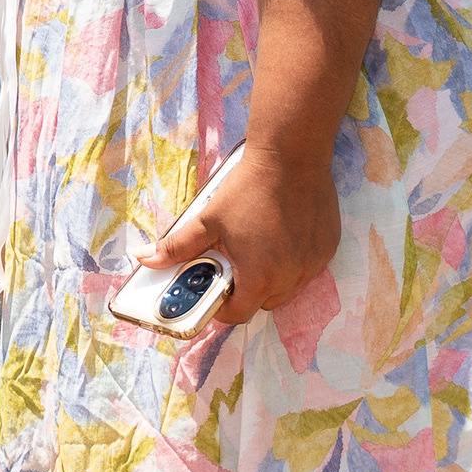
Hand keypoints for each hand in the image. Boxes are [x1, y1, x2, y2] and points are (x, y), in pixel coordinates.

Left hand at [140, 142, 340, 325]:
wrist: (292, 156)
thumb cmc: (249, 188)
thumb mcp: (207, 220)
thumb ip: (176, 247)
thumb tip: (144, 259)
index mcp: (259, 277)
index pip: (237, 315)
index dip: (221, 309)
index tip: (213, 294)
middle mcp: (290, 277)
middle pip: (263, 303)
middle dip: (246, 292)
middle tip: (234, 266)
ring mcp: (312, 264)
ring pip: (288, 288)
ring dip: (271, 278)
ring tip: (257, 250)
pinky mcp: (327, 249)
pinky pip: (306, 268)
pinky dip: (293, 262)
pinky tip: (282, 238)